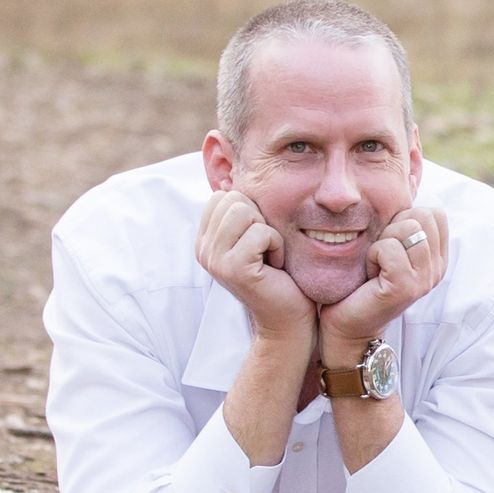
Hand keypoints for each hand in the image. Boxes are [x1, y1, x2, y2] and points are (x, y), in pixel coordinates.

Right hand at [195, 191, 313, 340]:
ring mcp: (214, 260)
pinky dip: (277, 246)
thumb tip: (230, 174)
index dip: (251, 210)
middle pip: (234, 199)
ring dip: (269, 232)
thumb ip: (244, 211)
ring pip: (244, 211)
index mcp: (205, 239)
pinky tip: (275, 267)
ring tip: (270, 256)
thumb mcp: (258, 236)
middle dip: (261, 219)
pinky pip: (261, 232)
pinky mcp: (233, 269)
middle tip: (266, 250)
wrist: (290, 318)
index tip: (259, 240)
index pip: (222, 196)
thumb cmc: (281, 274)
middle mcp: (203, 249)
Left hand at [318, 208, 449, 365]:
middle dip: (392, 227)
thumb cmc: (360, 281)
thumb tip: (413, 173)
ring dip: (381, 241)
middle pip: (421, 216)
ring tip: (374, 264)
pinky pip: (389, 248)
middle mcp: (437, 269)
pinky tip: (369, 273)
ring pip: (408, 229)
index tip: (388, 243)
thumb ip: (400, 218)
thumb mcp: (386, 243)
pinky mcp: (406, 288)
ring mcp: (425, 280)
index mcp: (437, 258)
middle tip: (379, 255)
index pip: (434, 213)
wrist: (344, 324)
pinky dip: (372, 255)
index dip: (405, 218)